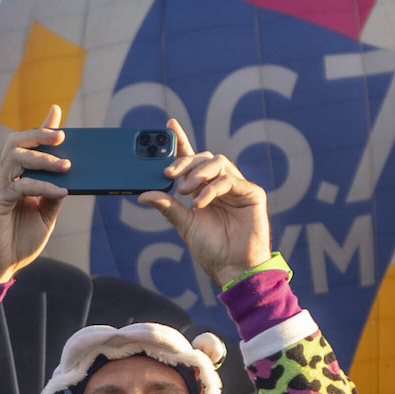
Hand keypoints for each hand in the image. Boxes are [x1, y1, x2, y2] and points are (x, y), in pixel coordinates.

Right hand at [0, 112, 68, 281]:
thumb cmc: (17, 243)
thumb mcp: (44, 218)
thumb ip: (52, 197)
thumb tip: (68, 181)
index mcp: (14, 179)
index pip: (26, 146)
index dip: (40, 128)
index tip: (56, 111)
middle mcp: (3, 178)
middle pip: (15, 143)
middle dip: (38, 134)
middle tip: (62, 137)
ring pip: (15, 158)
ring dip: (43, 159)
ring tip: (66, 165)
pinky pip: (20, 186)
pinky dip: (42, 186)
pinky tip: (60, 192)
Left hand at [145, 125, 270, 287]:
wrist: (233, 268)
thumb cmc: (211, 248)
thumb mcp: (184, 224)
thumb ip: (167, 207)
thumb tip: (142, 194)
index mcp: (203, 189)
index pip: (191, 160)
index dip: (181, 141)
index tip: (168, 125)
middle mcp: (220, 184)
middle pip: (203, 158)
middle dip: (184, 162)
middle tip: (169, 175)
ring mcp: (237, 187)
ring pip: (217, 163)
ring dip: (198, 173)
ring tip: (185, 191)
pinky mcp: (252, 194)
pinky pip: (230, 180)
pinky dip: (212, 188)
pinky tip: (200, 202)